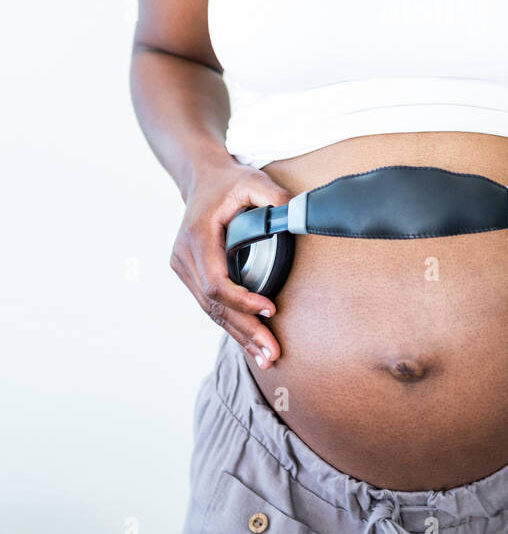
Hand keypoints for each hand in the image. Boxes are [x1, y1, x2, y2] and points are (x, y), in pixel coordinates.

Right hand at [170, 161, 290, 368]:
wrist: (202, 178)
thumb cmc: (228, 181)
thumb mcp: (253, 179)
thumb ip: (275, 197)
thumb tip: (298, 216)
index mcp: (197, 237)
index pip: (216, 282)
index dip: (242, 301)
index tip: (271, 308)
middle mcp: (184, 256)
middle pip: (214, 305)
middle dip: (245, 330)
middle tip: (272, 353)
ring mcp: (184, 268)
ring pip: (211, 310)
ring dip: (239, 334)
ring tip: (266, 356)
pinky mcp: (190, 275)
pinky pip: (211, 305)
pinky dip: (232, 324)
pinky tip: (251, 342)